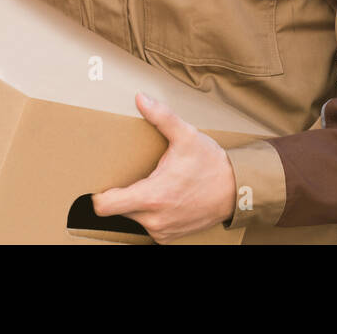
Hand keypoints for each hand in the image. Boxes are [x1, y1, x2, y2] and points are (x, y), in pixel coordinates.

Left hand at [90, 91, 236, 243]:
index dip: (99, 194)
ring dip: (137, 204)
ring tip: (152, 185)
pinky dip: (151, 214)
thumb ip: (161, 116)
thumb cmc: (211, 165)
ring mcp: (161, 231)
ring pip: (133, 217)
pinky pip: (148, 226)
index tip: (102, 182)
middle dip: (122, 194)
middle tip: (135, 176)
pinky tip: (164, 199)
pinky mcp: (169, 237)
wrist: (237, 191)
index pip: (105, 206)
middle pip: (118, 209)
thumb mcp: (186, 136)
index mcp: (152, 196)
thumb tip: (140, 98)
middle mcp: (154, 219)